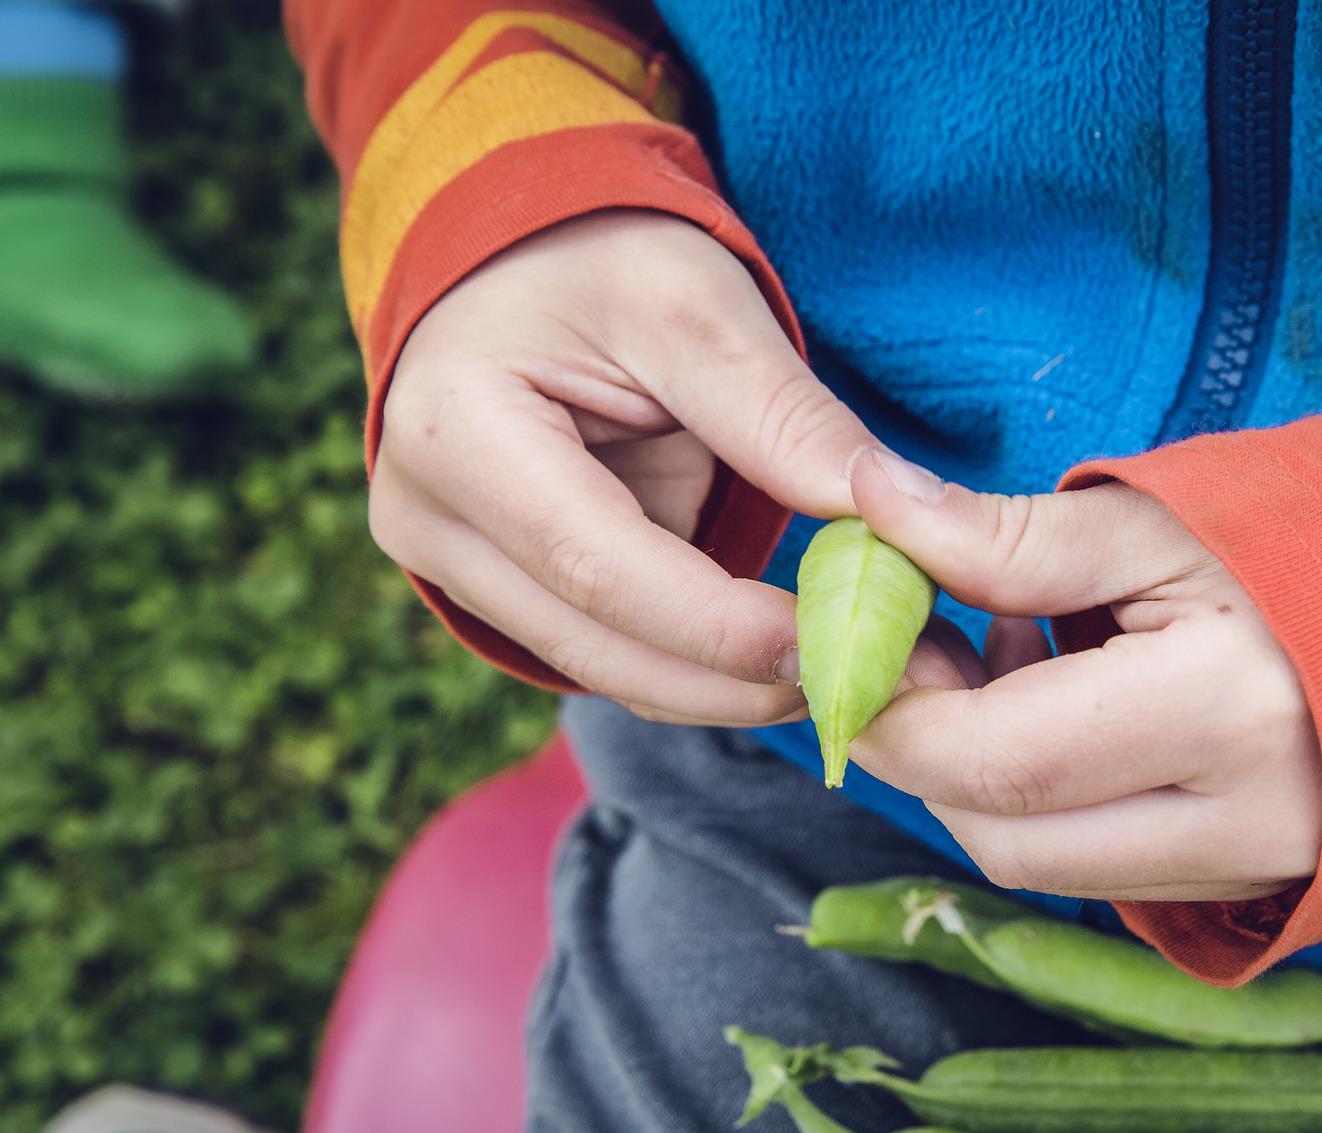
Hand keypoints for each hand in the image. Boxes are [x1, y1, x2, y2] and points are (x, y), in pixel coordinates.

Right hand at [372, 211, 880, 724]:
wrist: (518, 260)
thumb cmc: (598, 254)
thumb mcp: (695, 301)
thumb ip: (780, 414)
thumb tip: (891, 512)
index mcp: (456, 434)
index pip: (597, 568)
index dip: (722, 627)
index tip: (838, 647)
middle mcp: (430, 520)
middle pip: (598, 646)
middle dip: (740, 682)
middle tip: (874, 685)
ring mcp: (454, 567)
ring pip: (609, 669)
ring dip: (733, 690)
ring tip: (856, 674)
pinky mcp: (504, 591)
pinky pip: (617, 652)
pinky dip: (708, 666)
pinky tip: (798, 656)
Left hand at [846, 449, 1321, 901]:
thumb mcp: (1162, 516)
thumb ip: (1006, 535)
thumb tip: (868, 505)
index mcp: (1225, 712)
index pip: (992, 759)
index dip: (892, 708)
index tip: (847, 637)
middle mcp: (1243, 822)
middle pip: (1003, 836)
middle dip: (921, 749)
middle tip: (913, 642)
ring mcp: (1254, 869)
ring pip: (1042, 865)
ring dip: (979, 775)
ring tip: (1006, 652)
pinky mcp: (1251, 884)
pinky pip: (1098, 867)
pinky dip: (1043, 797)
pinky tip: (1066, 701)